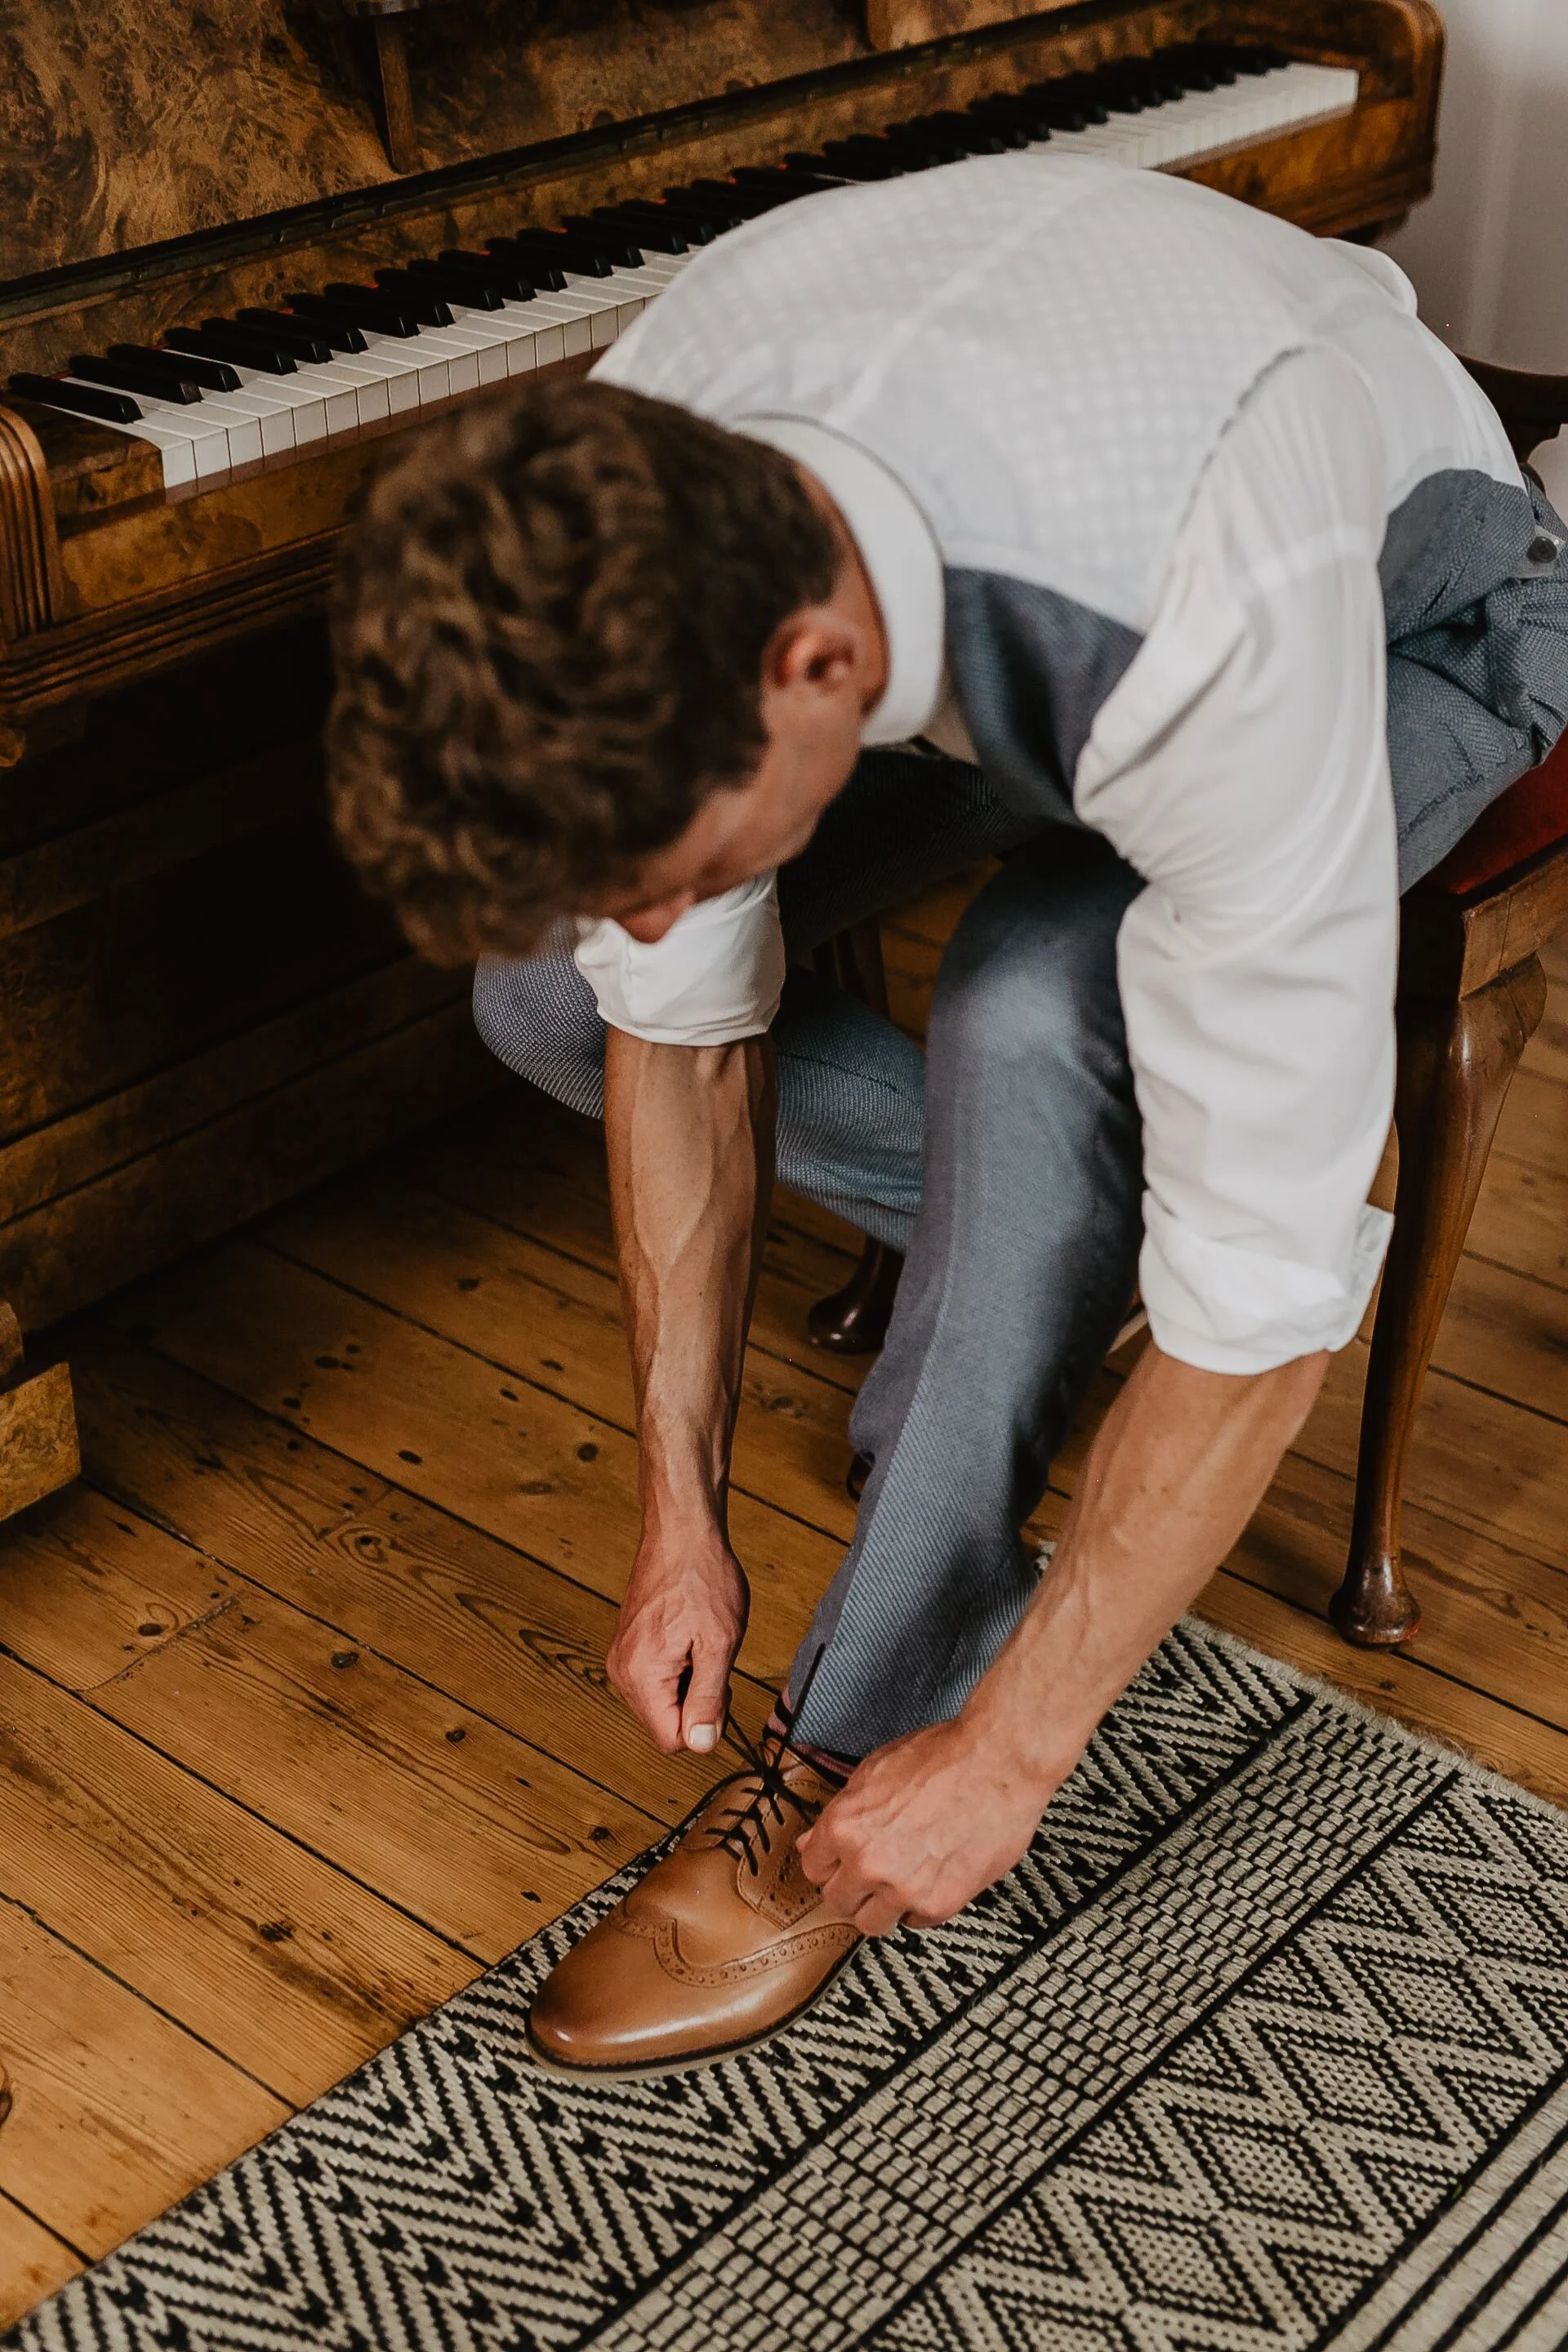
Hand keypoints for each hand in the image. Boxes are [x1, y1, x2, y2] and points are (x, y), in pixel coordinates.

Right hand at [606, 1537, 748, 1755]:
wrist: (681, 1534)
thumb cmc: (703, 1579)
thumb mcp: (719, 1643)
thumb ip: (709, 1699)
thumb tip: (700, 1745)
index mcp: (642, 1676)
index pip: (671, 1741)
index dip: (705, 1724)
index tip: (719, 1687)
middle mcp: (623, 1672)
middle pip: (664, 1724)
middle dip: (697, 1704)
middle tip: (713, 1660)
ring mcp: (622, 1658)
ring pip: (661, 1703)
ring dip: (689, 1685)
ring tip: (701, 1645)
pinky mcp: (627, 1647)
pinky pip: (655, 1681)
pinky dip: (678, 1670)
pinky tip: (689, 1638)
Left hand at [797, 1715, 1056, 1935]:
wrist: (997, 1764)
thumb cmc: (942, 1757)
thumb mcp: (875, 1770)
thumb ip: (842, 1811)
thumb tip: (814, 1841)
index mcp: (844, 1826)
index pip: (813, 1868)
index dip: (828, 1863)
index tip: (839, 1864)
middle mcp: (867, 1862)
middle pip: (837, 1902)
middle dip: (851, 1888)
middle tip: (870, 1874)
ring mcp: (902, 1888)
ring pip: (871, 1923)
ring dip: (881, 1906)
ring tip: (899, 1883)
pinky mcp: (938, 1904)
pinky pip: (915, 1922)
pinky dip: (920, 1906)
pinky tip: (931, 1878)